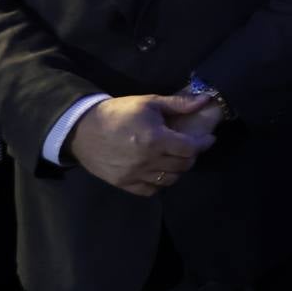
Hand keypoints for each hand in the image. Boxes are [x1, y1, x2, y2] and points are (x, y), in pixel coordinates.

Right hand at [67, 94, 217, 195]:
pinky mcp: (123, 183)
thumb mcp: (149, 102)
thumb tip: (204, 100)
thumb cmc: (119, 112)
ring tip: (175, 159)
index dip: (203, 144)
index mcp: (155, 139)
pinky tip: (159, 171)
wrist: (83, 128)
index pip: (190, 148)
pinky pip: (150, 190)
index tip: (208, 139)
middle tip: (190, 147)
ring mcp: (135, 175)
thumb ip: (179, 104)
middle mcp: (147, 160)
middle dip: (192, 156)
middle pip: (183, 166)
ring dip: (178, 170)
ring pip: (169, 180)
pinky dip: (159, 183)